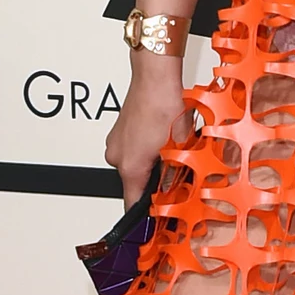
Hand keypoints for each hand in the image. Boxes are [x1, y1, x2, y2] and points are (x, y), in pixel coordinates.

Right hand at [104, 56, 184, 206]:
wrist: (154, 77)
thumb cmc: (164, 104)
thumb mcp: (180, 146)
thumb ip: (175, 174)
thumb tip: (175, 191)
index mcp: (131, 166)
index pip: (133, 203)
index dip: (146, 213)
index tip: (155, 218)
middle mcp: (117, 157)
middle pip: (136, 184)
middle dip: (156, 182)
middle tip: (176, 171)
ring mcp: (115, 144)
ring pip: (135, 166)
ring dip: (151, 164)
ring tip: (169, 147)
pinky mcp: (117, 133)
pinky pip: (131, 151)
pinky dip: (145, 150)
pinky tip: (160, 138)